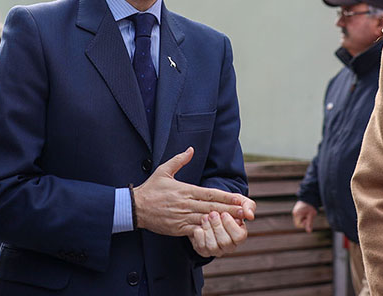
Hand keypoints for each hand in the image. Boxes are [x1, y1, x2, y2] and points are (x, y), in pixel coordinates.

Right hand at [133, 147, 255, 235]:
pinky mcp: (179, 228)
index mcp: (186, 190)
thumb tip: (191, 149)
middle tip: (246, 211)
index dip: (227, 197)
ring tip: (238, 222)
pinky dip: (209, 231)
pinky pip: (197, 230)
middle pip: (213, 207)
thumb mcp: (164, 170)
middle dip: (230, 210)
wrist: (136, 207)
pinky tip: (219, 233)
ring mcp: (183, 217)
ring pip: (207, 219)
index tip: (240, 198)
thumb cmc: (151, 189)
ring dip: (223, 221)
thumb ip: (179, 160)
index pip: (211, 193)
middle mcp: (187, 204)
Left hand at [190, 210, 247, 256]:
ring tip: (205, 217)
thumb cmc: (228, 205)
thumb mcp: (239, 202)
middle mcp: (229, 246)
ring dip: (208, 229)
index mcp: (240, 235)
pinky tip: (200, 225)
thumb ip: (248, 206)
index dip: (230, 225)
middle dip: (217, 226)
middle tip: (212, 214)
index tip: (224, 213)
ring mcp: (216, 250)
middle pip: (225, 242)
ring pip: (213, 246)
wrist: (210, 208)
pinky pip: (201, 247)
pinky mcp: (204, 250)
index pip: (239, 236)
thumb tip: (250, 216)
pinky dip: (199, 235)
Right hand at [291, 200, 317, 232]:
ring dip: (302, 219)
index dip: (304, 224)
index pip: (298, 225)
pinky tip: (305, 212)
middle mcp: (294, 213)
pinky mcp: (295, 210)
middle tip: (308, 216)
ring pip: (298, 220)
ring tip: (307, 214)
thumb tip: (309, 232)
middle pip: (297, 223)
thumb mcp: (311, 215)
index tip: (308, 219)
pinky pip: (298, 216)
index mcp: (297, 214)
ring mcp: (294, 211)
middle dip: (303, 222)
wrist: (309, 197)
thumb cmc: (311, 207)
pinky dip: (302, 216)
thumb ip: (309, 224)